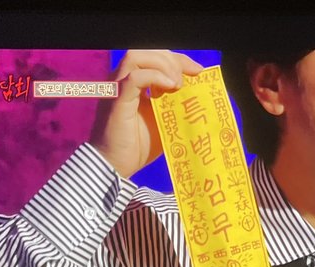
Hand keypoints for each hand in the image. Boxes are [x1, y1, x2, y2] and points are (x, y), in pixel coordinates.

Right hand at [89, 50, 202, 177]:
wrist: (115, 167)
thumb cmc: (137, 148)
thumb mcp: (162, 122)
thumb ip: (174, 106)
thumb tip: (196, 99)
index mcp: (133, 84)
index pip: (155, 58)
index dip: (178, 60)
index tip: (199, 71)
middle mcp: (123, 80)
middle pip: (147, 51)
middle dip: (173, 59)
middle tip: (192, 76)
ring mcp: (117, 88)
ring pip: (137, 56)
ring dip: (163, 65)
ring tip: (178, 84)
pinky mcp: (117, 100)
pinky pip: (134, 77)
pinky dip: (154, 76)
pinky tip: (170, 86)